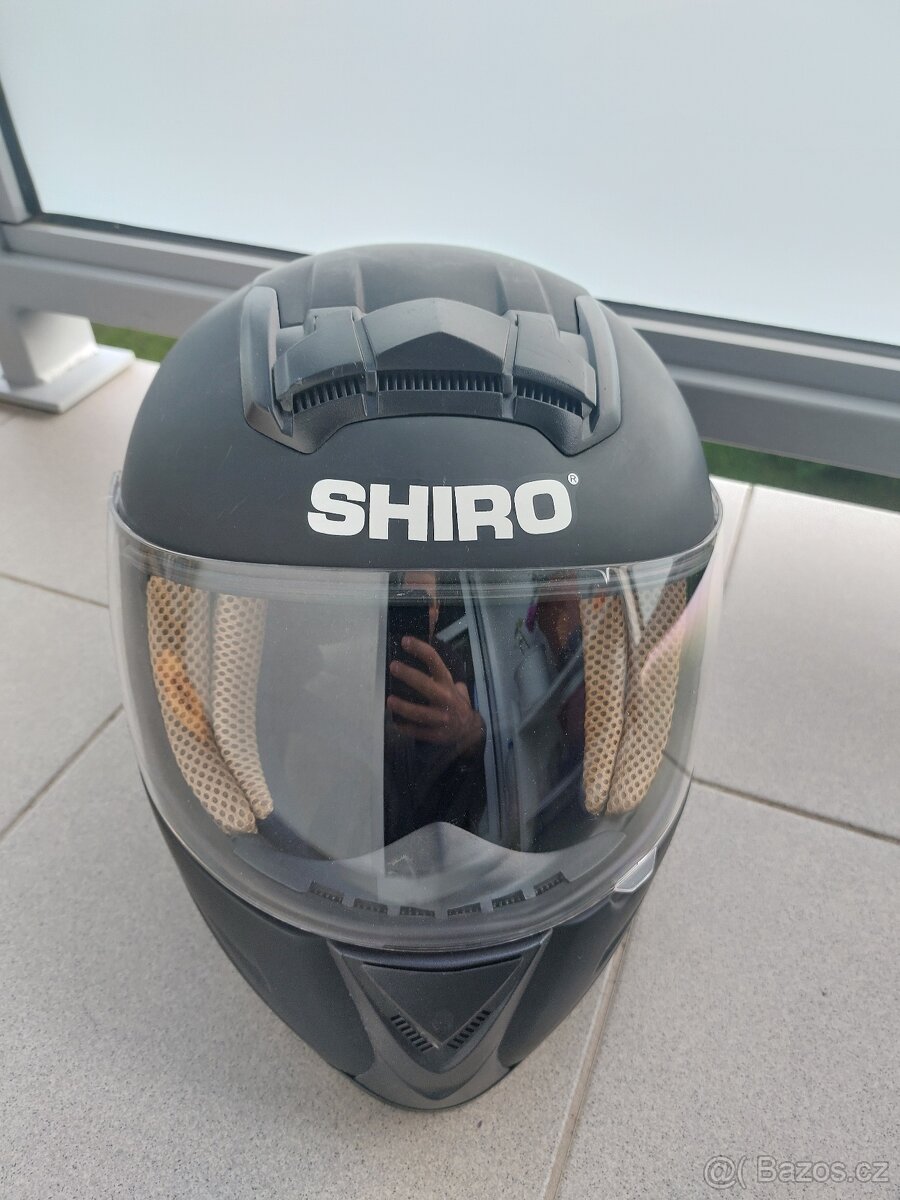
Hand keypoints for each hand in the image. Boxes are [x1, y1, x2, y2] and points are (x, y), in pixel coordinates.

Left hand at [387, 637, 484, 755]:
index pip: (435, 661)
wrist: (468, 730)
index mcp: (447, 683)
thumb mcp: (450, 683)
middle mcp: (445, 699)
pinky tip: (395, 722)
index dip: (420, 649)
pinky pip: (418, 731)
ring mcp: (440, 718)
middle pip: (426, 686)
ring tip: (389, 700)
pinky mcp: (435, 734)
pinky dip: (405, 728)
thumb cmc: (454, 701)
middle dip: (409, 675)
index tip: (405, 641)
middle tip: (393, 666)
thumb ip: (438, 667)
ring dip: (404, 707)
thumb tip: (430, 633)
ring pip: (420, 713)